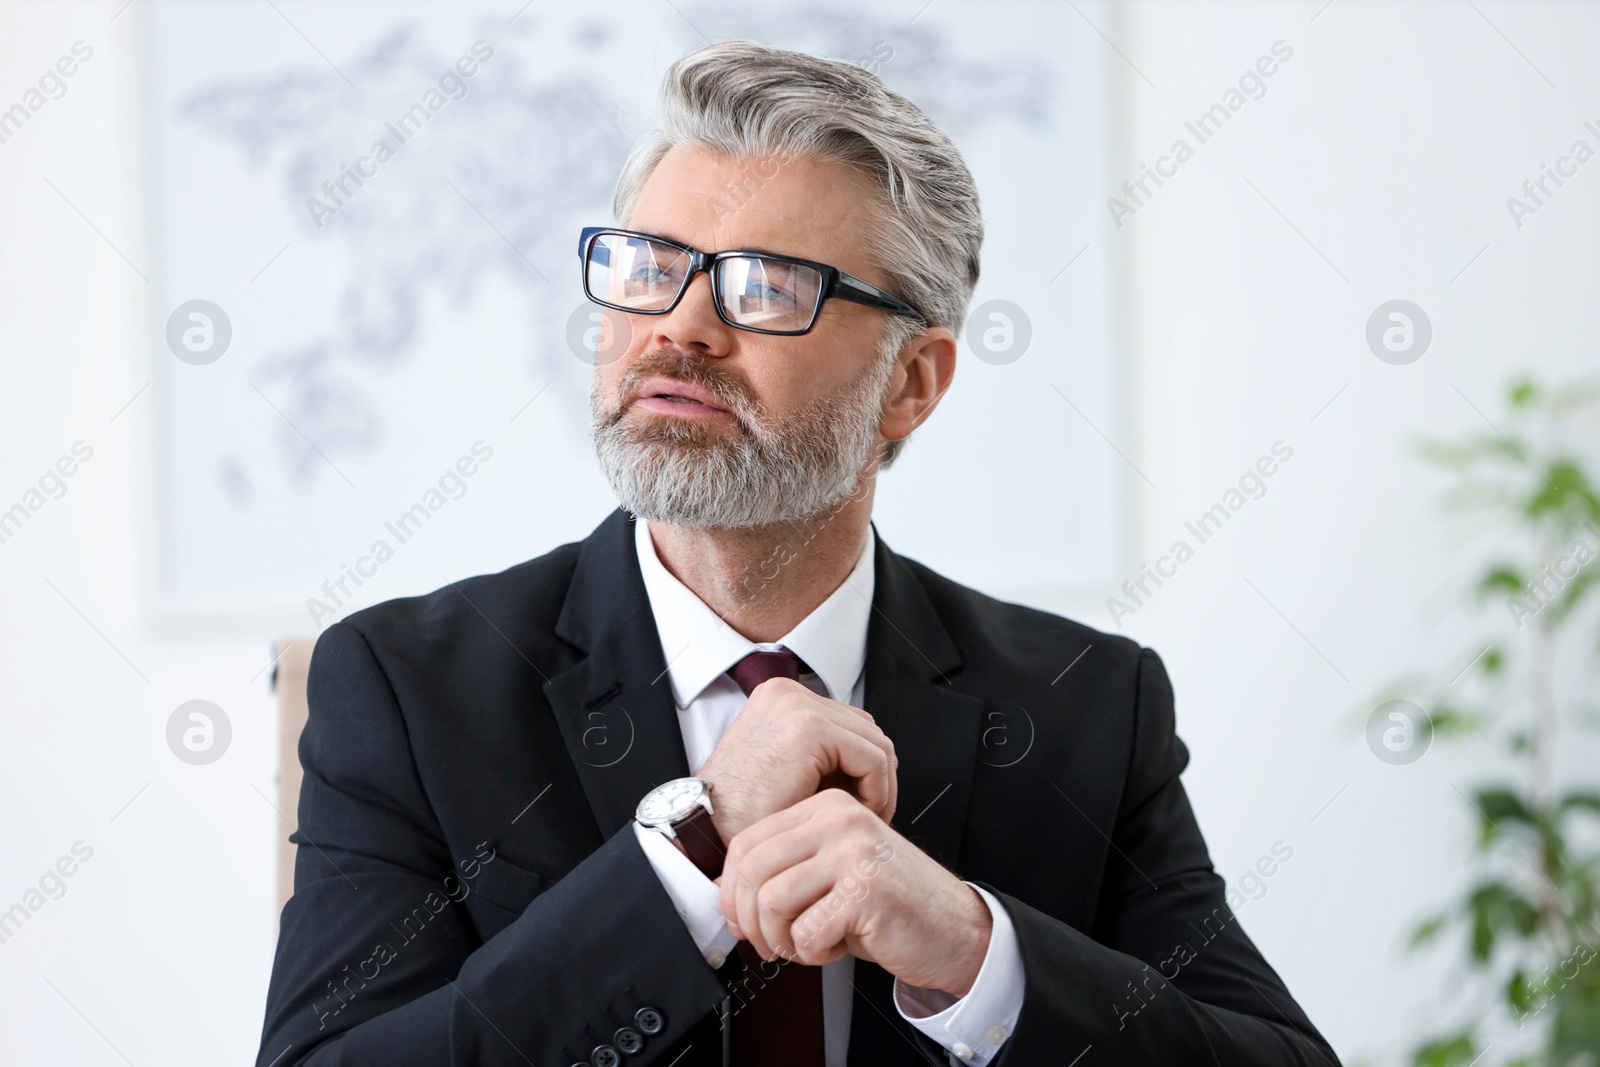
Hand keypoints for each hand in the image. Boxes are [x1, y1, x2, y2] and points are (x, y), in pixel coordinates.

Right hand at [697, 679, 896, 842]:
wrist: (706, 828)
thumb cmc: (743, 812)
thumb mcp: (787, 770)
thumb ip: (824, 756)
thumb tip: (879, 763)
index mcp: (781, 697)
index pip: (849, 722)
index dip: (866, 764)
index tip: (865, 800)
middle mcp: (788, 692)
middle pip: (865, 729)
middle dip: (876, 773)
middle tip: (872, 811)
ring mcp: (797, 705)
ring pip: (875, 742)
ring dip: (880, 783)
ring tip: (866, 815)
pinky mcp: (810, 728)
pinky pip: (873, 758)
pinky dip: (879, 790)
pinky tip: (862, 814)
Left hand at [717, 789, 990, 996]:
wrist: (954, 929)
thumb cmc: (890, 906)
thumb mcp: (831, 875)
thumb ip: (786, 872)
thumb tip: (726, 897)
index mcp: (826, 808)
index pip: (748, 842)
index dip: (732, 892)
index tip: (742, 921)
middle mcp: (840, 820)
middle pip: (752, 869)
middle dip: (751, 920)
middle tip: (771, 944)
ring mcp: (854, 850)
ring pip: (772, 900)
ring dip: (783, 939)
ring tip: (809, 944)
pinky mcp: (866, 889)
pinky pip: (806, 931)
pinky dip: (813, 953)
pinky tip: (836, 946)